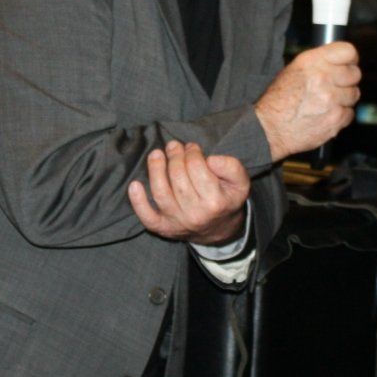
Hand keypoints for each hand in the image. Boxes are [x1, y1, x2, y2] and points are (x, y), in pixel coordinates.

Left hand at [128, 142, 249, 243]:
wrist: (219, 230)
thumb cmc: (226, 199)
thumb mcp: (241, 182)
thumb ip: (231, 167)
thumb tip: (210, 160)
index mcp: (215, 201)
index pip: (197, 169)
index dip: (192, 153)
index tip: (191, 147)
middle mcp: (195, 214)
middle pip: (178, 178)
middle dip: (174, 157)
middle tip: (174, 146)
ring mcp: (177, 223)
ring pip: (161, 193)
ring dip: (155, 169)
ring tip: (156, 154)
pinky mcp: (163, 229)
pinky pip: (147, 217)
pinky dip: (138, 201)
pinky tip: (134, 184)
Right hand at [255, 42, 361, 159]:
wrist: (269, 128)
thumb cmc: (278, 100)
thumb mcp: (294, 71)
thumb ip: (319, 64)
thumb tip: (340, 62)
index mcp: (312, 62)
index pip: (347, 51)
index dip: (350, 59)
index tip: (349, 64)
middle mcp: (323, 78)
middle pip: (355, 74)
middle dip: (347, 81)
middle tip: (336, 87)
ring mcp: (331, 99)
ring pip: (354, 94)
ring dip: (344, 99)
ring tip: (327, 103)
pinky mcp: (335, 119)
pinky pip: (349, 114)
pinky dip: (340, 116)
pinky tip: (326, 115)